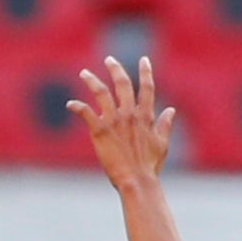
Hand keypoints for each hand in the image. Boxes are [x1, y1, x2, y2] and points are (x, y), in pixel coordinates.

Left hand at [68, 56, 174, 192]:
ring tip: (84, 73)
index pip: (147, 88)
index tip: (143, 60)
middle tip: (109, 59)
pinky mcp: (100, 131)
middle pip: (122, 84)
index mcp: (145, 116)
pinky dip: (77, 106)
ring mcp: (114, 121)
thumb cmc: (150, 166)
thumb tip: (171, 110)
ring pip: (101, 93)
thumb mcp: (162, 144)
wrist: (137, 181)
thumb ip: (164, 125)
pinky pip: (86, 112)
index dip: (146, 72)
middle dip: (115, 69)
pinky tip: (70, 104)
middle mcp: (130, 114)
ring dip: (92, 81)